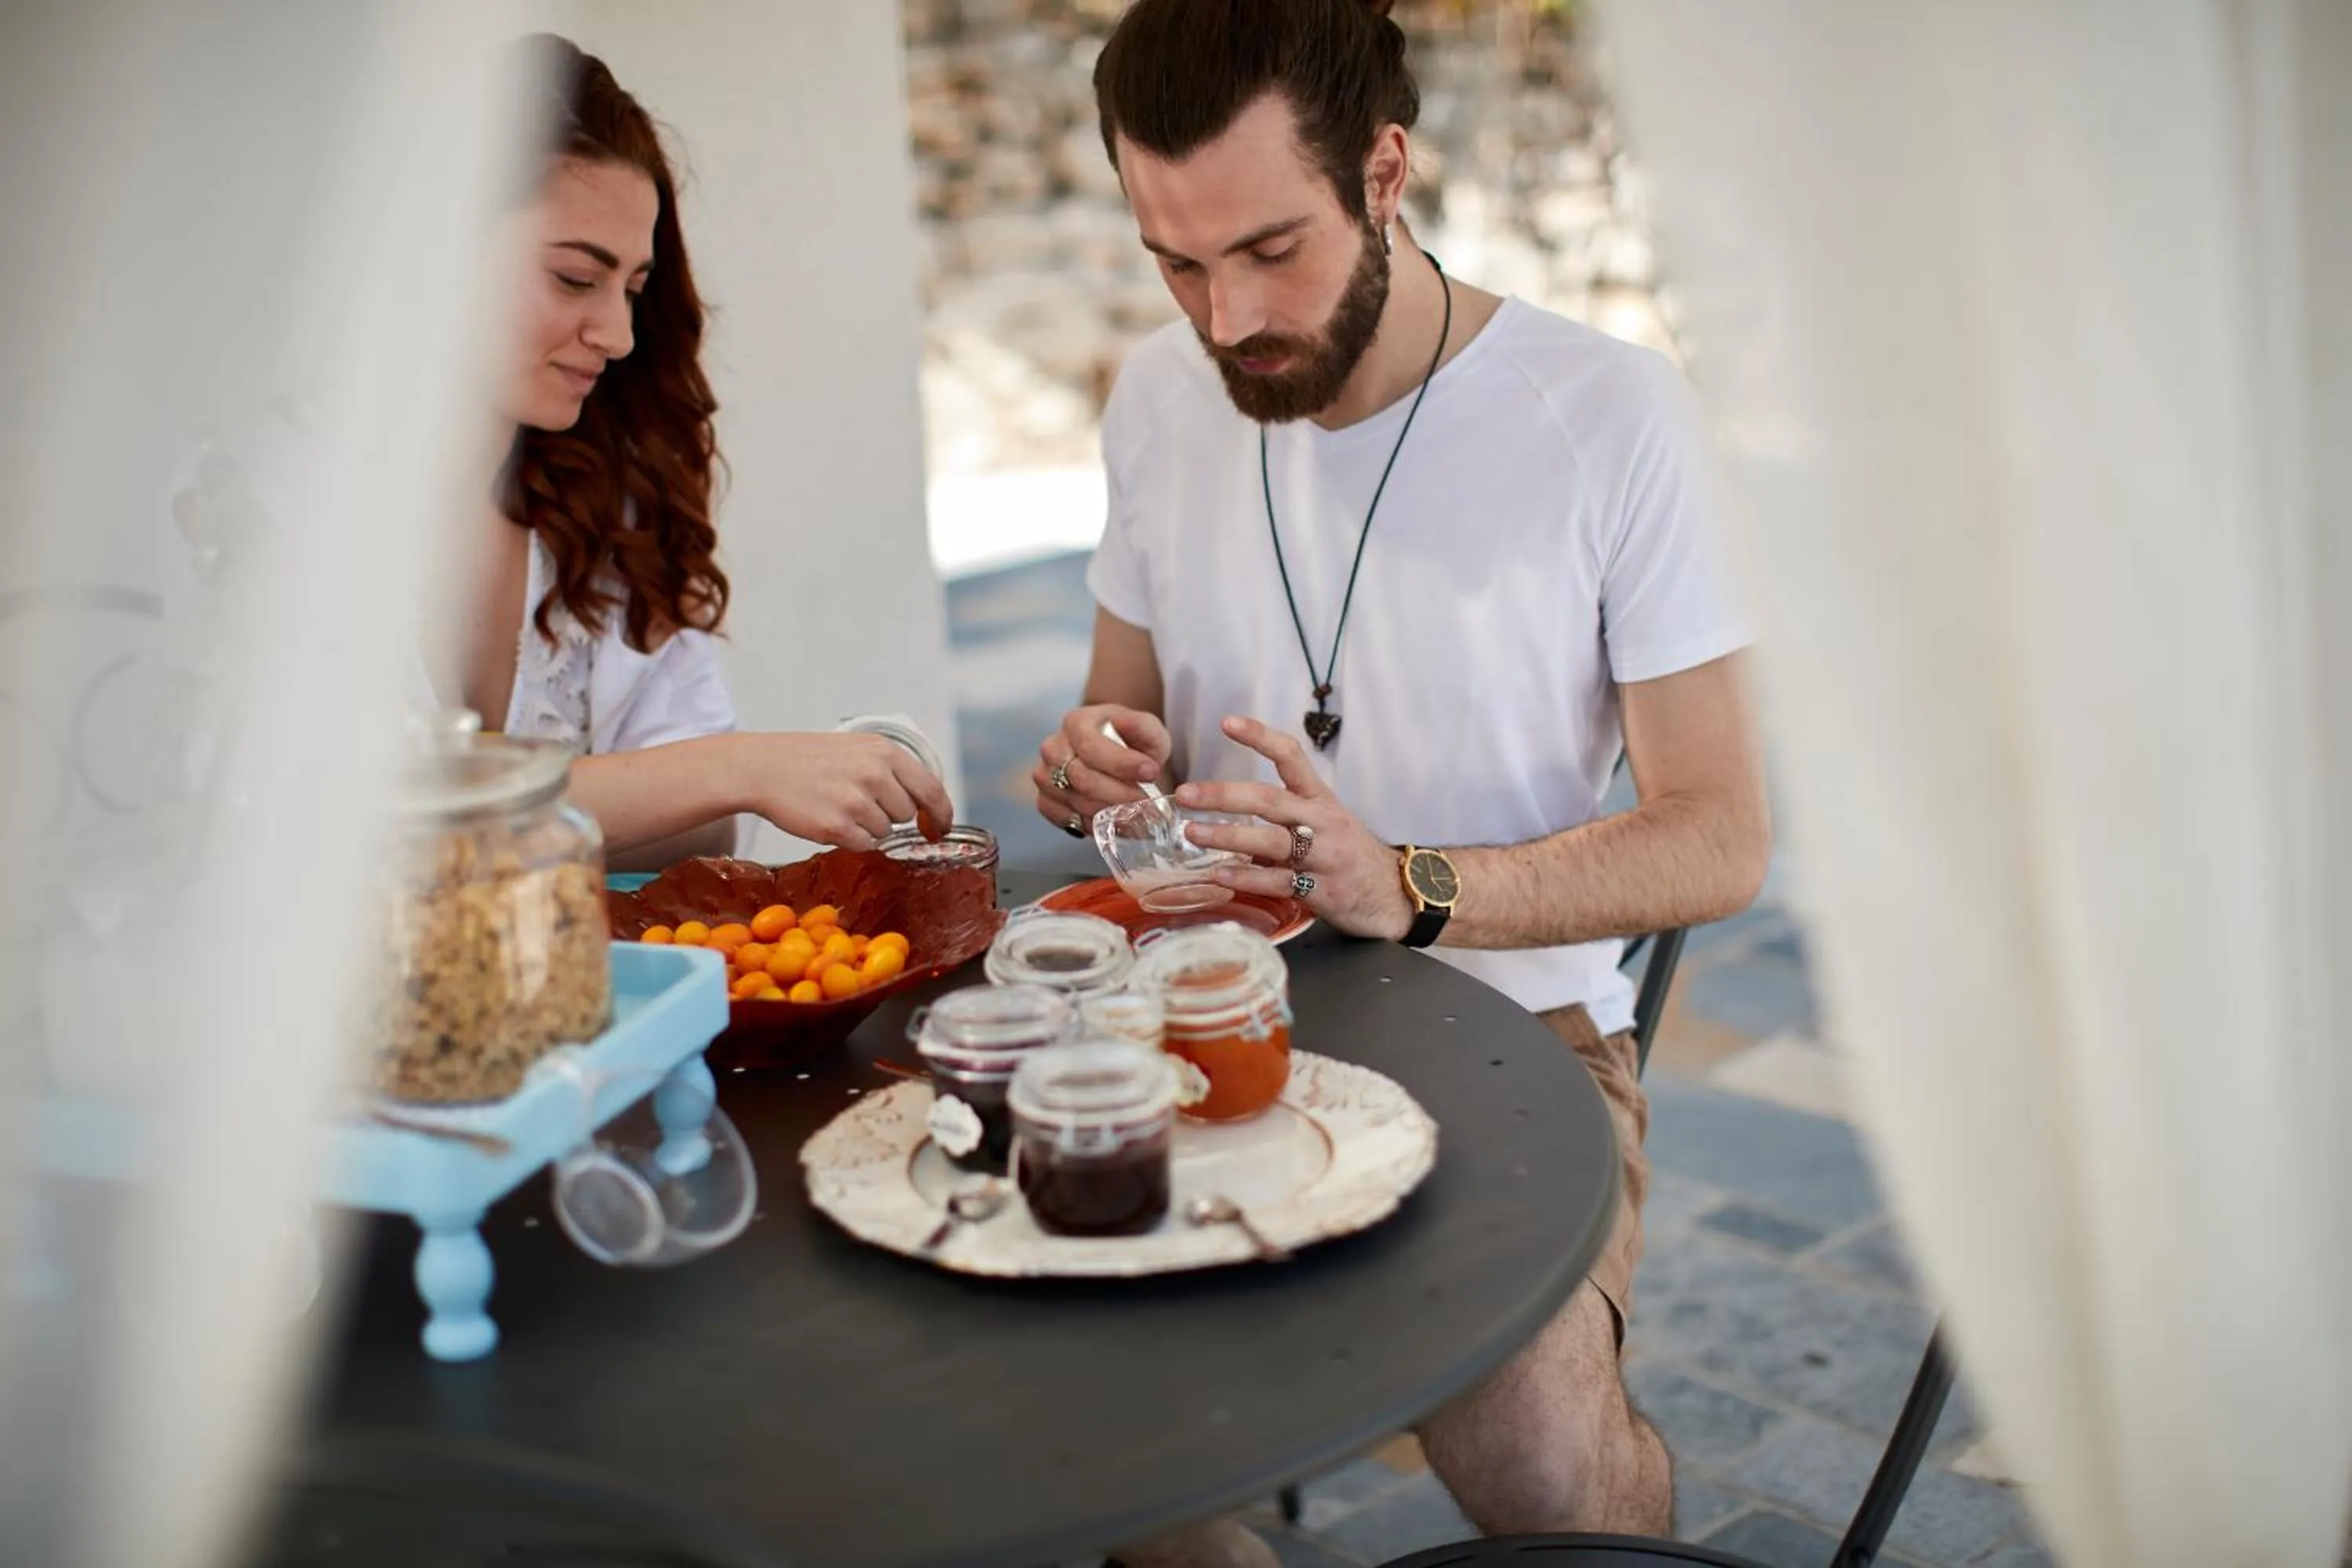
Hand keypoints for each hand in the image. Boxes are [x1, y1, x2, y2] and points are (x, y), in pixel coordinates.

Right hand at [726, 731, 954, 850]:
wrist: (764, 767)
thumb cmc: (810, 759)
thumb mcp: (858, 748)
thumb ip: (893, 771)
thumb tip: (927, 805)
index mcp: (885, 752)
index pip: (932, 789)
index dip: (941, 814)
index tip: (941, 828)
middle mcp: (875, 774)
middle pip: (906, 814)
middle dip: (887, 813)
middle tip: (855, 799)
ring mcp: (856, 801)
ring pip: (884, 831)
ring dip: (866, 826)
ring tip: (837, 804)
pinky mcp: (837, 826)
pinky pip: (864, 845)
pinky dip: (850, 839)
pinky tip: (829, 818)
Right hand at [1033, 704, 1172, 836]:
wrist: (1115, 757)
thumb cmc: (1131, 742)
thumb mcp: (1147, 729)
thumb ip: (1142, 727)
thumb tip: (1126, 724)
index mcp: (1076, 723)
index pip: (1090, 746)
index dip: (1122, 763)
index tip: (1151, 772)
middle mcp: (1054, 748)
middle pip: (1082, 779)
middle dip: (1120, 794)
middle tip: (1147, 801)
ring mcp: (1045, 776)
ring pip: (1077, 803)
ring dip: (1111, 812)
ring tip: (1135, 812)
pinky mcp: (1045, 801)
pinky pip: (1067, 820)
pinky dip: (1094, 825)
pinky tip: (1113, 819)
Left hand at [1174, 716, 1414, 941]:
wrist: (1397, 895)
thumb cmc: (1351, 855)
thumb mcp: (1326, 823)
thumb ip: (1284, 816)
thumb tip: (1229, 815)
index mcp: (1322, 799)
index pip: (1291, 756)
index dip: (1260, 737)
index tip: (1228, 723)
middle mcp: (1324, 822)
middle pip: (1270, 801)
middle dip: (1224, 795)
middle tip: (1186, 794)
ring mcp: (1325, 857)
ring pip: (1272, 842)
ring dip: (1228, 837)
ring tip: (1193, 833)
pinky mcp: (1323, 891)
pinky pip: (1280, 882)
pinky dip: (1247, 877)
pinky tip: (1218, 874)